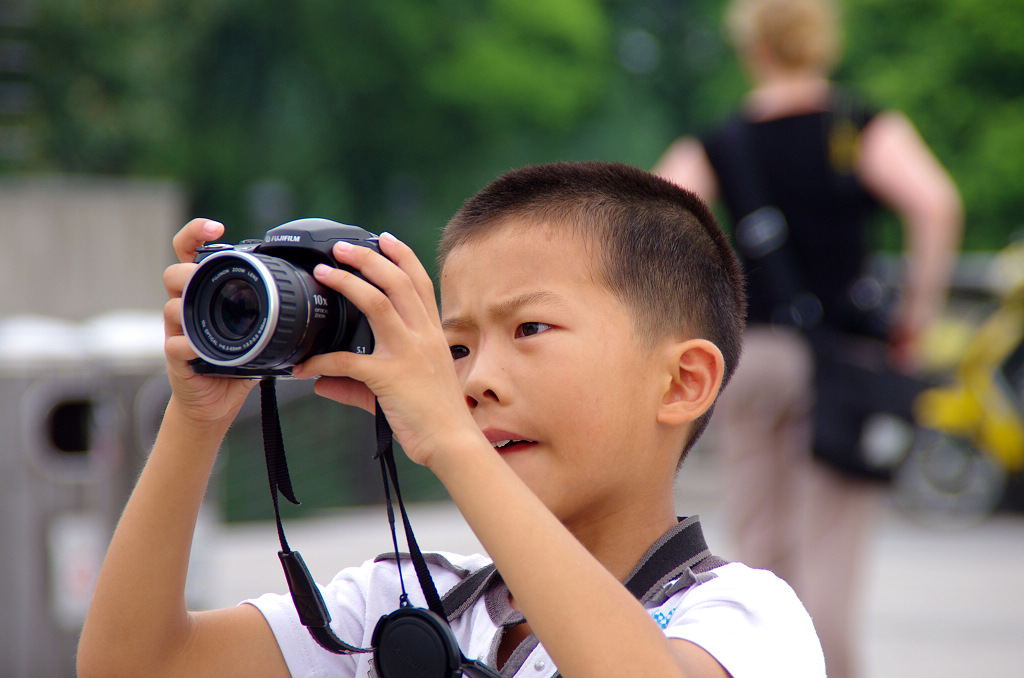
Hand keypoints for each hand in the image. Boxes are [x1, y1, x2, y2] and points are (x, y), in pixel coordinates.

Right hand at [162, 219, 256, 423]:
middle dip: (188, 271)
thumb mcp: (258, 330)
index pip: (190, 252)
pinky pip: (175, 345)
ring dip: (186, 306)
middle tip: (205, 275)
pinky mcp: (176, 357)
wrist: (216, 401)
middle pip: (174, 274)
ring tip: (204, 310)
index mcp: (206, 293)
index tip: (217, 228)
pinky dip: (188, 344)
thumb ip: (272, 308)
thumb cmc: (237, 362)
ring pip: (171, 306)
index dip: (196, 233)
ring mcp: (178, 332)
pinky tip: (200, 348)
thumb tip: (310, 290)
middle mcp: (187, 307)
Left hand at [292, 233, 479, 467]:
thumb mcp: (402, 390)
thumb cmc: (434, 417)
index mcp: (432, 334)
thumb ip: (357, 384)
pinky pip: (348, 361)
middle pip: (397, 282)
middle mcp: (423, 336)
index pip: (420, 283)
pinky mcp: (390, 377)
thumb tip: (320, 383)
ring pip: (377, 302)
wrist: (452, 443)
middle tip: (342, 247)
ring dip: (348, 282)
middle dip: (369, 258)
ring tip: (325, 271)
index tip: (386, 238)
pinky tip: (304, 366)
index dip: (403, 257)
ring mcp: (408, 354)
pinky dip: (321, 361)